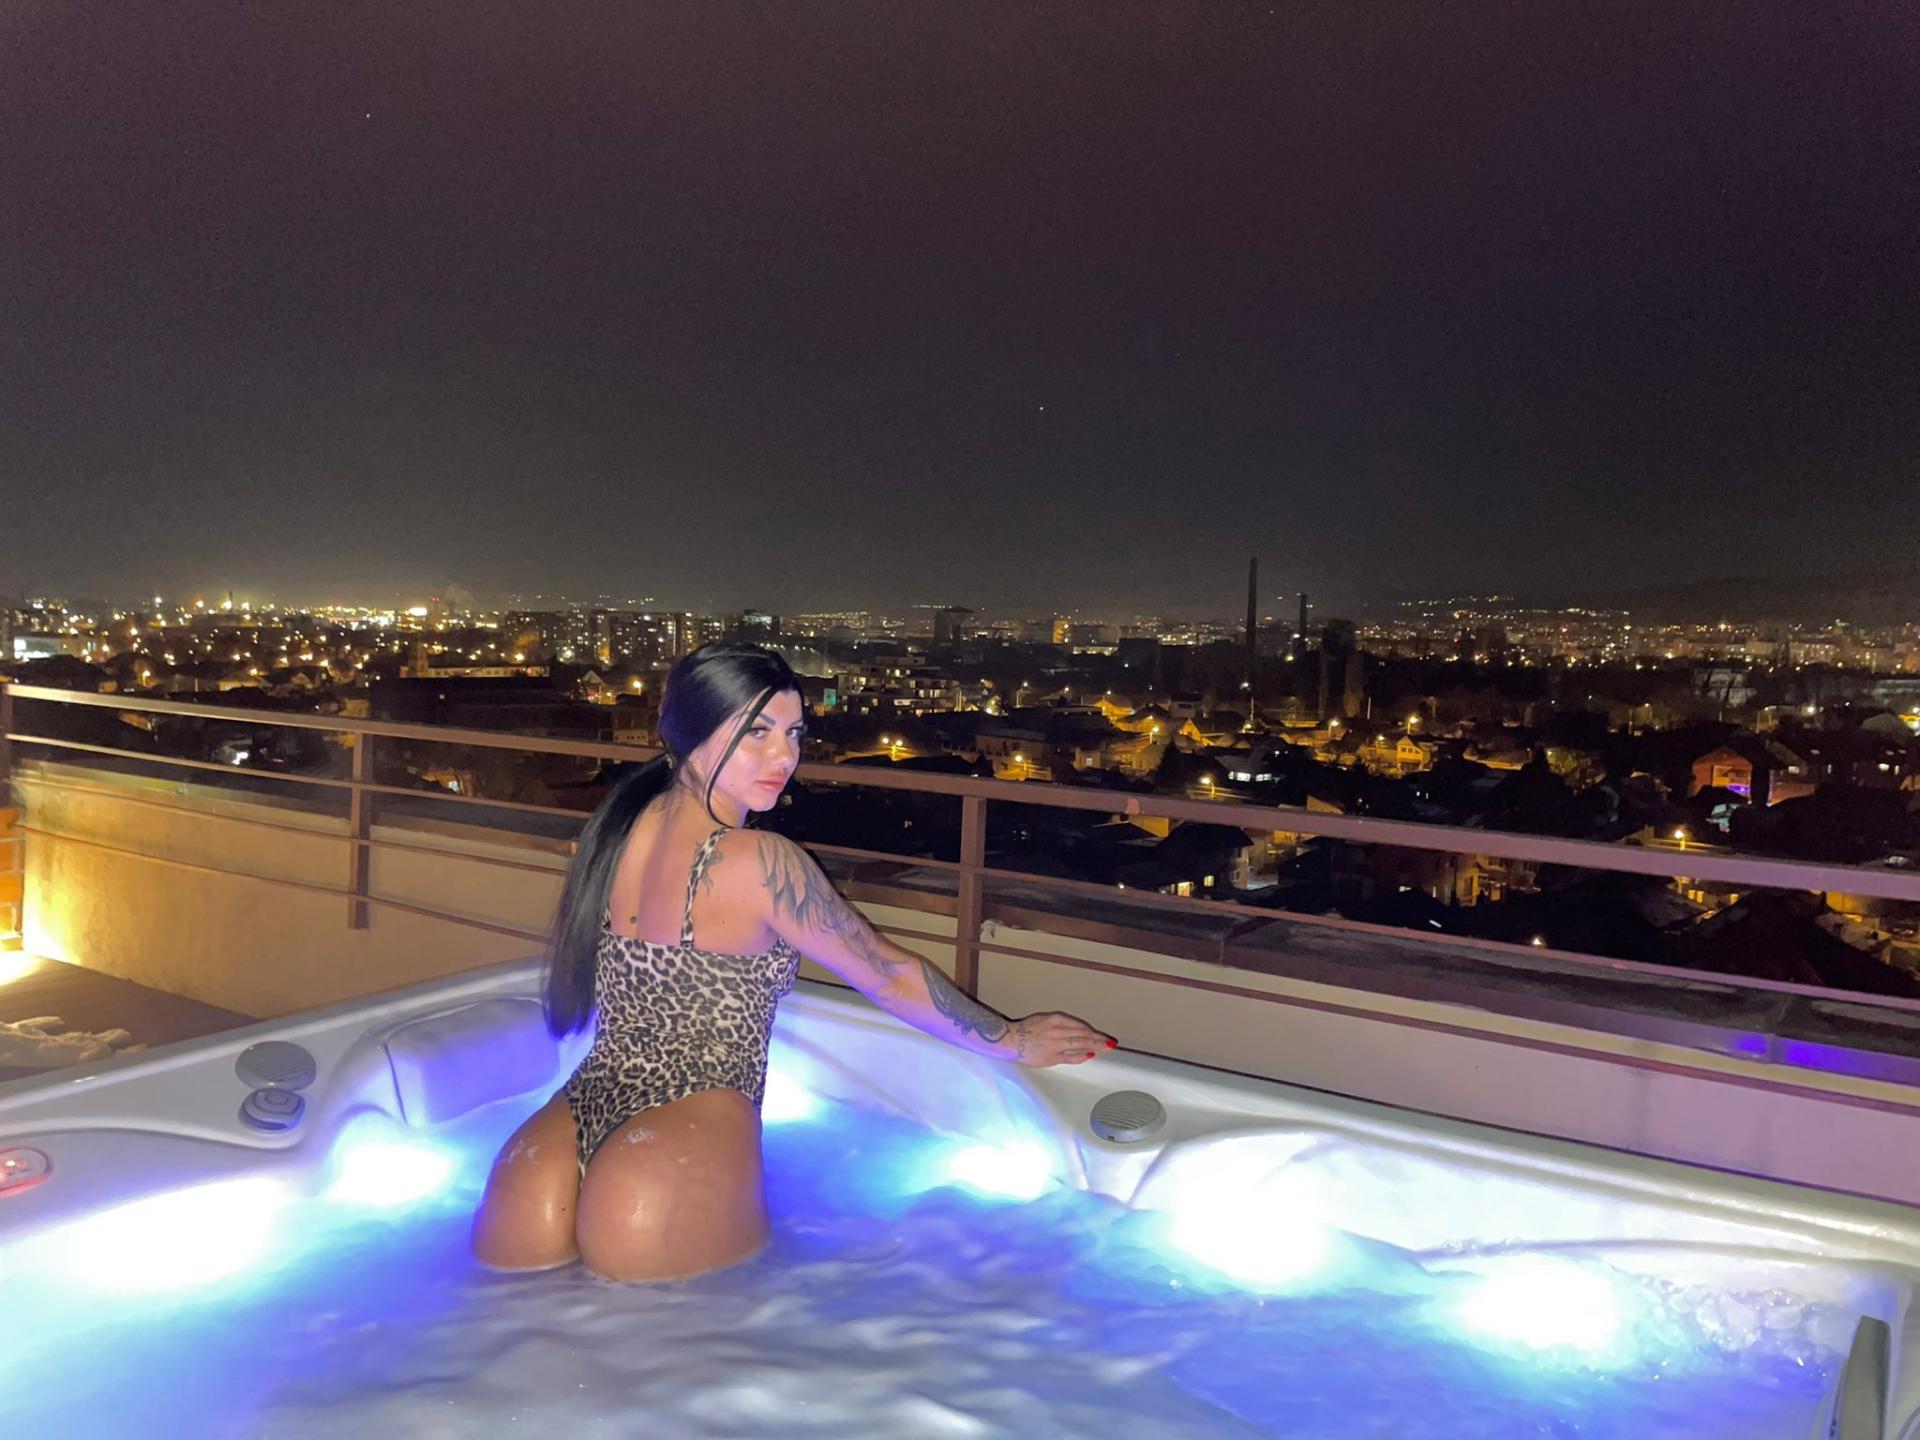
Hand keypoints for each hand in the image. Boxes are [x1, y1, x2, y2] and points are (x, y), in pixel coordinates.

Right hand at [1000, 1012, 1116, 1067]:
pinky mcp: (1053, 1057)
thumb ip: (1061, 1023)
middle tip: (1110, 1042)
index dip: (1093, 1031)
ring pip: (1081, 1045)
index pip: (1080, 1026)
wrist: (1010, 1041)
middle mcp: (1058, 1031)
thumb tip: (1078, 1030)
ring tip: (1106, 1048)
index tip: (1101, 1034)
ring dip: (1095, 1046)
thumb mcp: (1044, 1018)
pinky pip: (1071, 1057)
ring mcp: (1056, 1045)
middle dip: (1099, 1039)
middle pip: (1084, 1035)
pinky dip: (1082, 1056)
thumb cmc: (1026, 1029)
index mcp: (1056, 1019)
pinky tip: (1090, 1055)